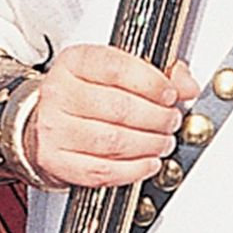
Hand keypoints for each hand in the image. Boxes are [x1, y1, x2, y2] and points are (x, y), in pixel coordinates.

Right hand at [23, 44, 199, 188]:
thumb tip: (187, 85)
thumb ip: (158, 72)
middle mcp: (60, 92)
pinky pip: (99, 171)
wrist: (46, 114)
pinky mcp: (54, 160)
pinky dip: (131, 170)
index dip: (151, 83)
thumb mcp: (118, 67)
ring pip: (112, 142)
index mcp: (76, 61)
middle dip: (156, 118)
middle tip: (171, 120)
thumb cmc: (86, 88)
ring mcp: (53, 128)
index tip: (171, 93)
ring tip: (163, 141)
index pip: (117, 69)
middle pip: (119, 108)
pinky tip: (147, 162)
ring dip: (148, 145)